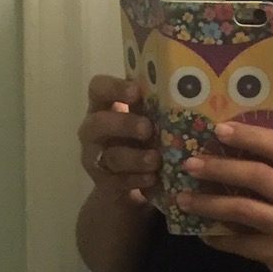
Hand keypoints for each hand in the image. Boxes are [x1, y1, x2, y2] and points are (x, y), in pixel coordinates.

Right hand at [79, 75, 158, 205]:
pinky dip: (137, 180)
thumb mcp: (143, 119)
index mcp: (101, 106)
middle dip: (124, 125)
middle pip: (99, 123)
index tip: (136, 91)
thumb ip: (149, 107)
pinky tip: (152, 178)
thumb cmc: (138, 140)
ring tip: (156, 159)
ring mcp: (94, 158)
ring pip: (111, 156)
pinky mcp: (103, 183)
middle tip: (148, 129)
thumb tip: (180, 92)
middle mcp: (92, 130)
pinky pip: (118, 181)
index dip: (113, 87)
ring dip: (136, 158)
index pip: (97, 88)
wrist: (128, 184)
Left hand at [179, 121, 272, 271]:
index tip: (218, 129)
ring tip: (183, 199)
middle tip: (190, 164)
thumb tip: (232, 145)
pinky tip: (202, 232)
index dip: (249, 136)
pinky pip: (241, 243)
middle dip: (219, 168)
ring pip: (243, 210)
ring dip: (209, 204)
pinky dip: (218, 237)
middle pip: (257, 176)